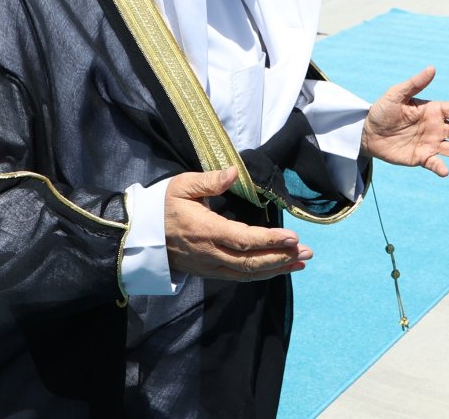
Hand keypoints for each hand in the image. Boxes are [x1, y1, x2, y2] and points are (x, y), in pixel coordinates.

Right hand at [164, 167, 311, 281]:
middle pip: (250, 261)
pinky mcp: (209, 271)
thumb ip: (209, 180)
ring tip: (301, 262)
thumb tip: (234, 171)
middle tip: (307, 252)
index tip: (293, 238)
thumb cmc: (162, 206)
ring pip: (247, 273)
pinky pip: (238, 276)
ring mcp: (210, 265)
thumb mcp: (182, 186)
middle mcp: (210, 252)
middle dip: (281, 257)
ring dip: (276, 269)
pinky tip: (277, 269)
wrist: (140, 235)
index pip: (244, 239)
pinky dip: (260, 274)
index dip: (270, 240)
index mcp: (206, 230)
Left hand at [361, 66, 448, 176]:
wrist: (368, 133)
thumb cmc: (382, 111)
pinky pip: (434, 163)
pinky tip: (445, 171)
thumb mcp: (396, 94)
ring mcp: (430, 143)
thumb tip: (432, 68)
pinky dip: (440, 167)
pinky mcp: (421, 157)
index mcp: (433, 110)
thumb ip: (415, 84)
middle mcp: (436, 127)